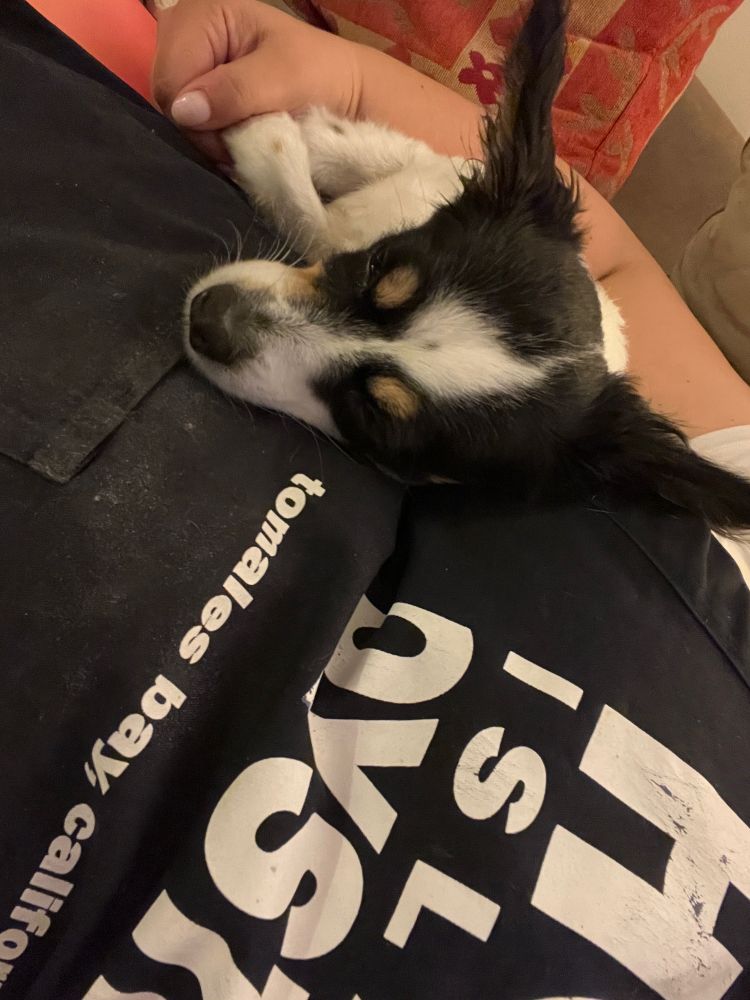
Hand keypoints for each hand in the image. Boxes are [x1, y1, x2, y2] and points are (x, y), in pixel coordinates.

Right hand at [150, 0, 362, 162]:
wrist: (348, 96)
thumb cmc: (324, 76)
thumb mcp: (286, 79)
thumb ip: (236, 91)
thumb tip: (184, 111)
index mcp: (203, 14)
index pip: (169, 79)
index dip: (195, 116)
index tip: (235, 134)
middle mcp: (187, 34)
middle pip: (167, 99)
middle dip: (202, 128)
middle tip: (244, 138)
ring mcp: (193, 65)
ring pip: (176, 117)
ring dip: (209, 138)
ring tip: (246, 138)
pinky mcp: (201, 93)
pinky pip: (189, 126)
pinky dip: (213, 140)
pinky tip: (238, 139)